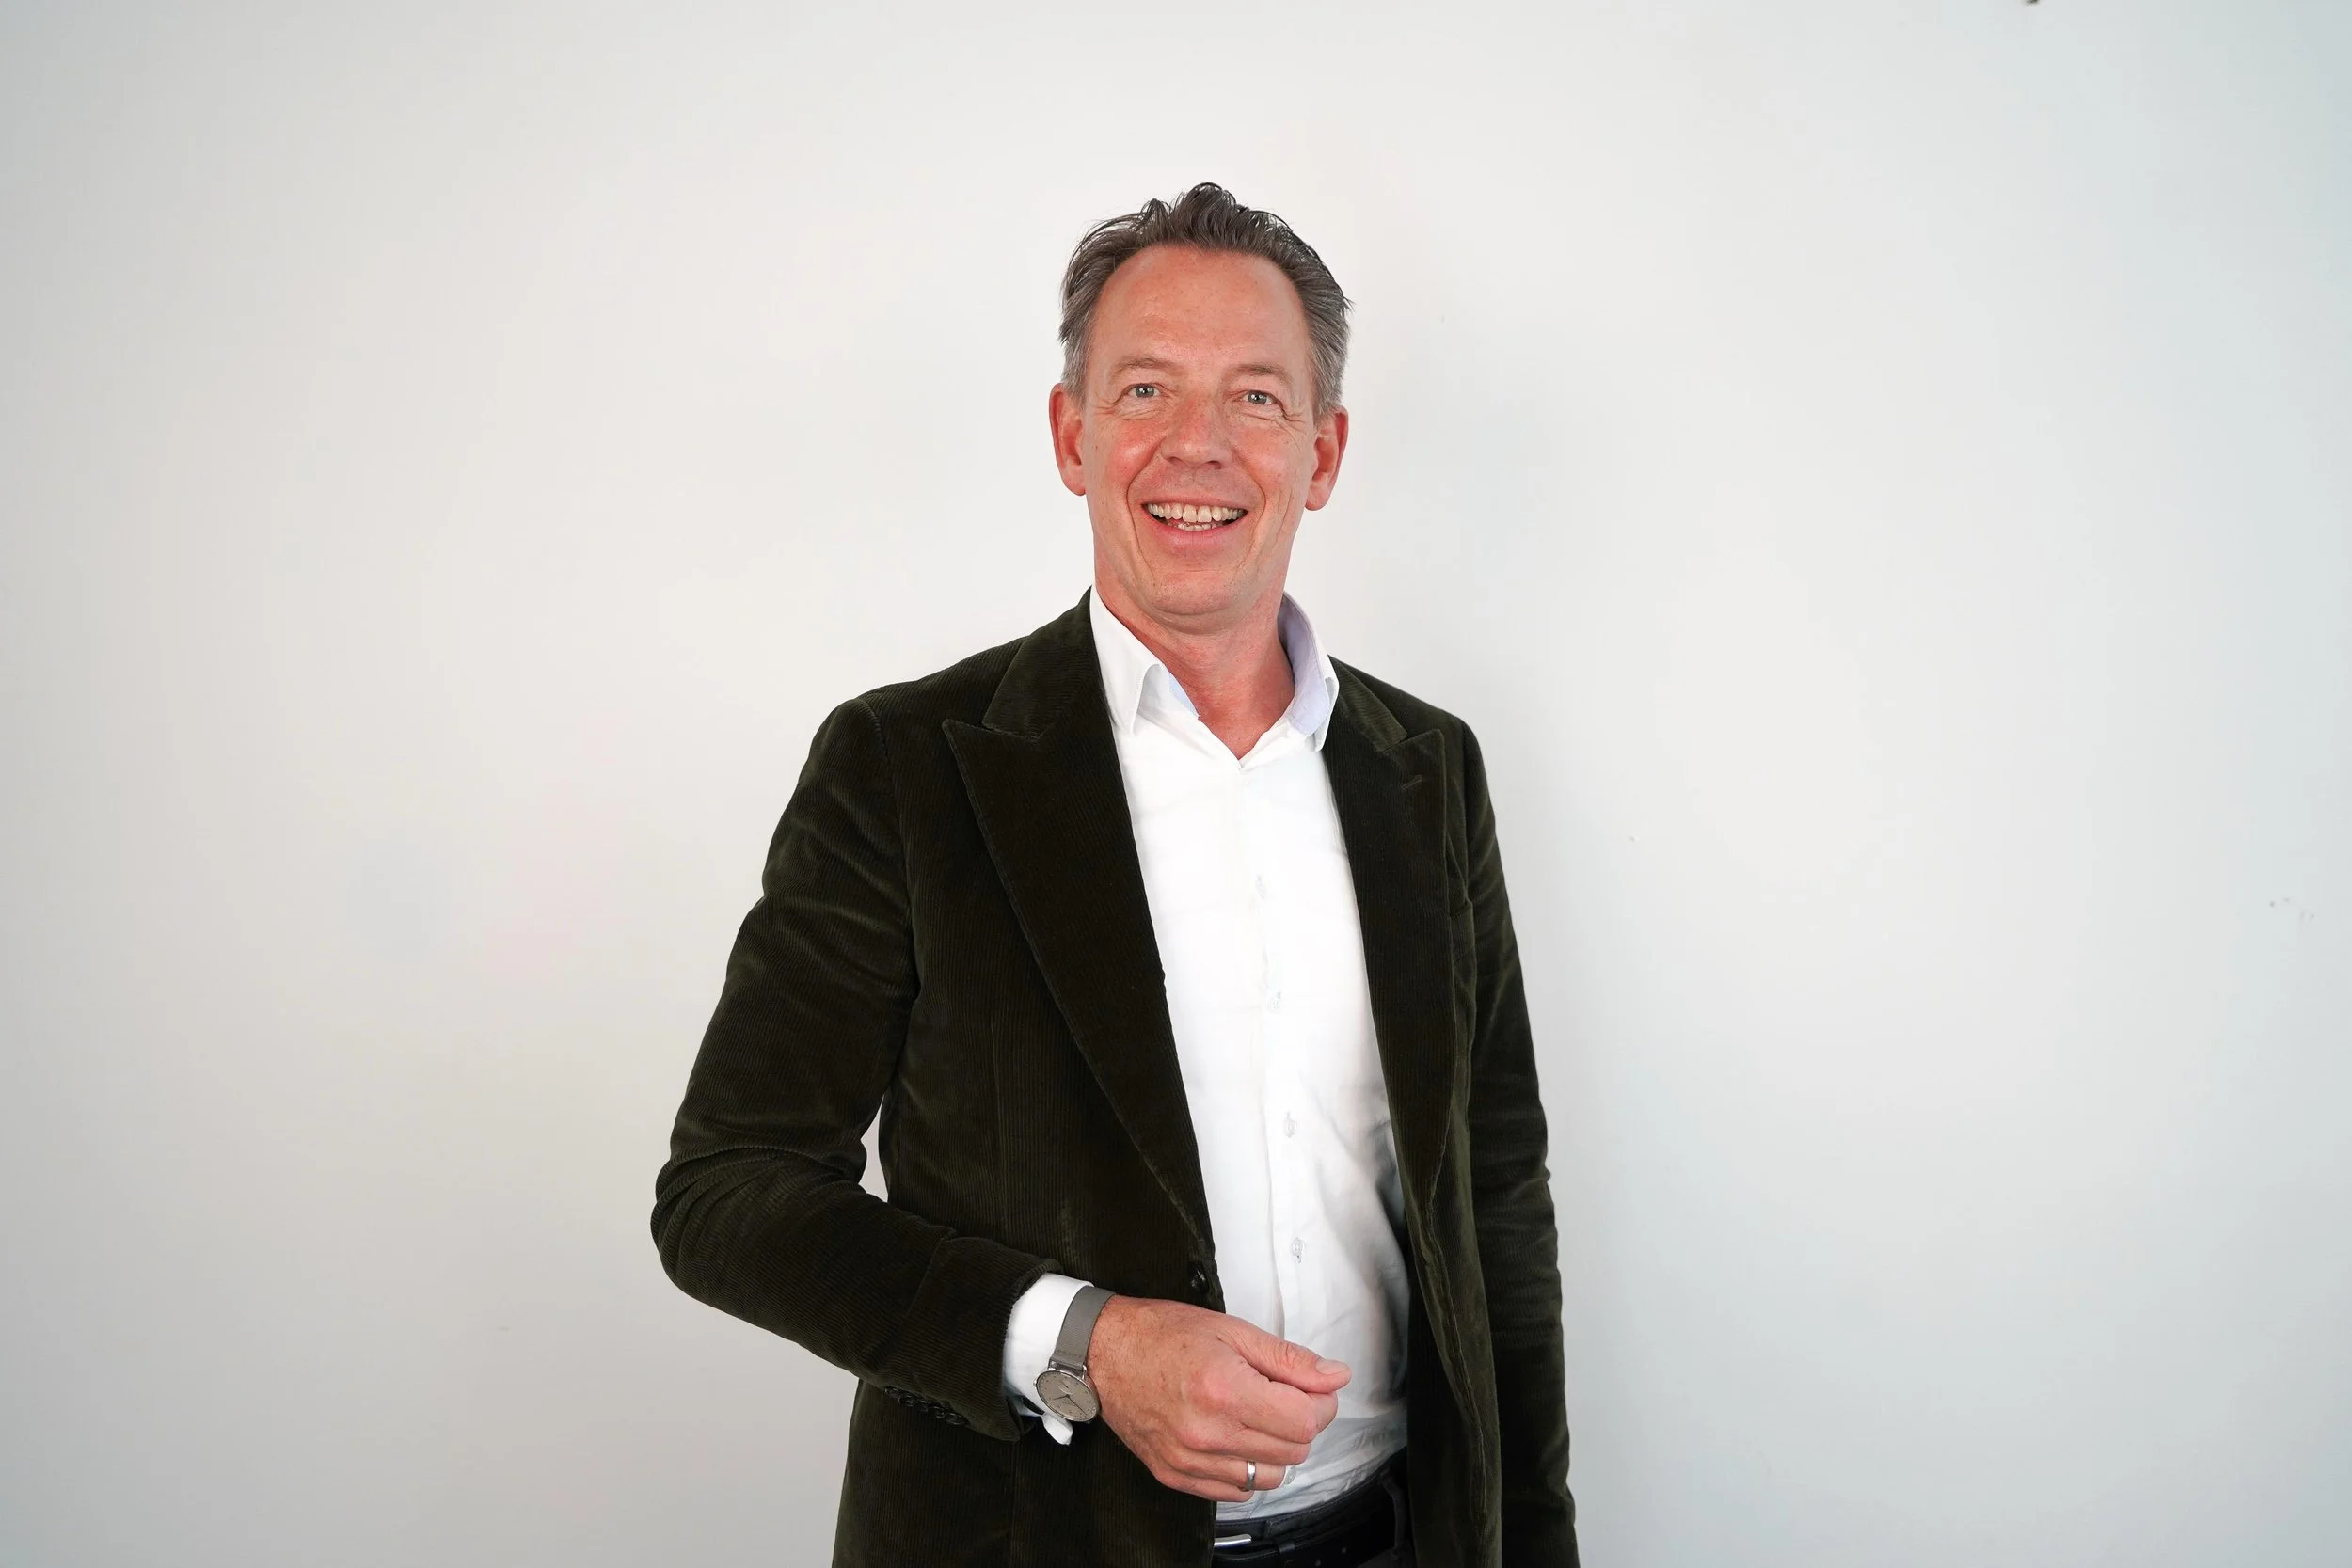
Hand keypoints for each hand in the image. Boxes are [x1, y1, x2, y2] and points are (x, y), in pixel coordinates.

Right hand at [1084, 1295, 1350, 1501]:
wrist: (1103, 1353)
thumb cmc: (1162, 1335)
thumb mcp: (1233, 1330)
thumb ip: (1289, 1359)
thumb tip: (1335, 1377)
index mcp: (1225, 1390)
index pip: (1305, 1421)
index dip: (1321, 1403)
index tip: (1314, 1388)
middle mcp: (1208, 1433)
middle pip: (1294, 1452)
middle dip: (1302, 1422)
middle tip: (1286, 1395)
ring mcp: (1190, 1460)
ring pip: (1269, 1478)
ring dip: (1277, 1449)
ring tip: (1258, 1415)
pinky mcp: (1176, 1475)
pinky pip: (1236, 1491)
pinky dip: (1248, 1469)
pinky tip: (1237, 1437)